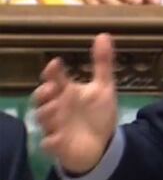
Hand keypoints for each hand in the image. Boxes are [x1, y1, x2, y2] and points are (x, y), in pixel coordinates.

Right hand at [33, 34, 118, 174]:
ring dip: (48, 114)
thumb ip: (102, 63)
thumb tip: (103, 34)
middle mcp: (57, 107)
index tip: (56, 64)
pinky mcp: (57, 145)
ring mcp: (55, 126)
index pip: (54, 78)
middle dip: (43, 93)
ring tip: (60, 110)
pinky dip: (51, 140)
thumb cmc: (97, 113)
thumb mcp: (104, 87)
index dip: (52, 71)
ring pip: (42, 118)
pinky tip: (59, 138)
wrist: (101, 143)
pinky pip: (48, 143)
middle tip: (54, 89)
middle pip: (40, 98)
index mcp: (66, 91)